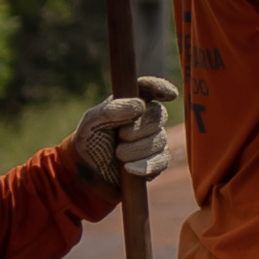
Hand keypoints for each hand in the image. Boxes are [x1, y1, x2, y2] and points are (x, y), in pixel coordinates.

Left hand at [67, 76, 181, 196]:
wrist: (89, 170)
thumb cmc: (90, 139)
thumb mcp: (92, 121)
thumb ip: (112, 110)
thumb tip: (139, 106)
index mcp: (131, 102)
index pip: (150, 88)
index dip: (162, 88)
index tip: (170, 94)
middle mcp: (146, 118)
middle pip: (158, 116)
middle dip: (139, 128)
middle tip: (121, 136)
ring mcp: (154, 139)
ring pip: (159, 140)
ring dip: (137, 149)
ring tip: (118, 154)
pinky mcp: (157, 161)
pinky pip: (161, 161)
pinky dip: (144, 165)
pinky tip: (129, 168)